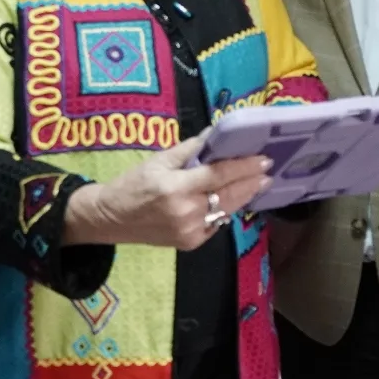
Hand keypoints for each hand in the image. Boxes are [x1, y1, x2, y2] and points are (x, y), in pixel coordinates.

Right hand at [65, 135, 270, 250]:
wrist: (110, 219)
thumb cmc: (132, 184)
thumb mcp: (157, 161)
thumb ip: (189, 150)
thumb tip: (215, 135)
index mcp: (176, 188)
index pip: (219, 174)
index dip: (243, 167)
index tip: (263, 159)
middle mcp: (186, 212)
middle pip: (229, 195)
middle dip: (251, 182)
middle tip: (268, 171)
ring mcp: (190, 231)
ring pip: (225, 210)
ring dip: (243, 196)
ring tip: (258, 183)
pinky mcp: (190, 243)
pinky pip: (215, 223)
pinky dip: (224, 210)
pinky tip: (233, 199)